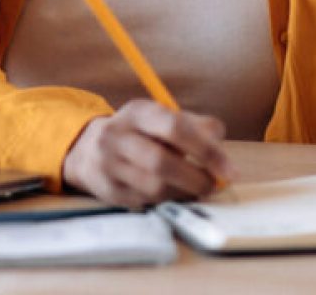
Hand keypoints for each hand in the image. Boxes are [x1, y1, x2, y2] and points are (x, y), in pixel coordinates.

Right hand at [61, 99, 235, 207]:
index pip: (174, 127)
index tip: (229, 169)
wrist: (86, 149)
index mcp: (137, 111)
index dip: (205, 149)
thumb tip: (218, 135)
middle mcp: (118, 135)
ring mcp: (109, 164)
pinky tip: (174, 194)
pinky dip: (167, 201)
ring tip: (195, 189)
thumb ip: (192, 123)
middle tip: (213, 185)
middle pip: (161, 161)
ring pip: (154, 187)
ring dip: (183, 192)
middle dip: (195, 178)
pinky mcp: (108, 191)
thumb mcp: (159, 117)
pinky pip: (145, 202)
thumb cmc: (137, 133)